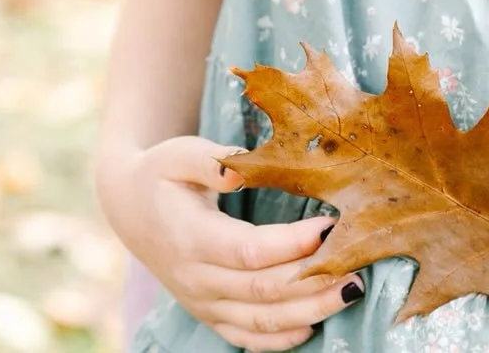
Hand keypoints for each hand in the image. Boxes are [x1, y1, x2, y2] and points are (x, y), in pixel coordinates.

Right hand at [99, 136, 364, 350]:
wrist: (129, 207)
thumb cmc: (161, 173)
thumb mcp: (179, 155)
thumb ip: (212, 161)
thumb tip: (245, 165)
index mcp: (191, 239)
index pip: (250, 251)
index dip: (292, 245)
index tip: (330, 225)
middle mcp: (197, 279)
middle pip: (264, 292)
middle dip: (315, 283)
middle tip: (358, 266)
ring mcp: (203, 303)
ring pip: (262, 322)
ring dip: (310, 312)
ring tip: (351, 291)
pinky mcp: (210, 313)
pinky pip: (247, 338)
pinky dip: (282, 339)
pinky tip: (314, 323)